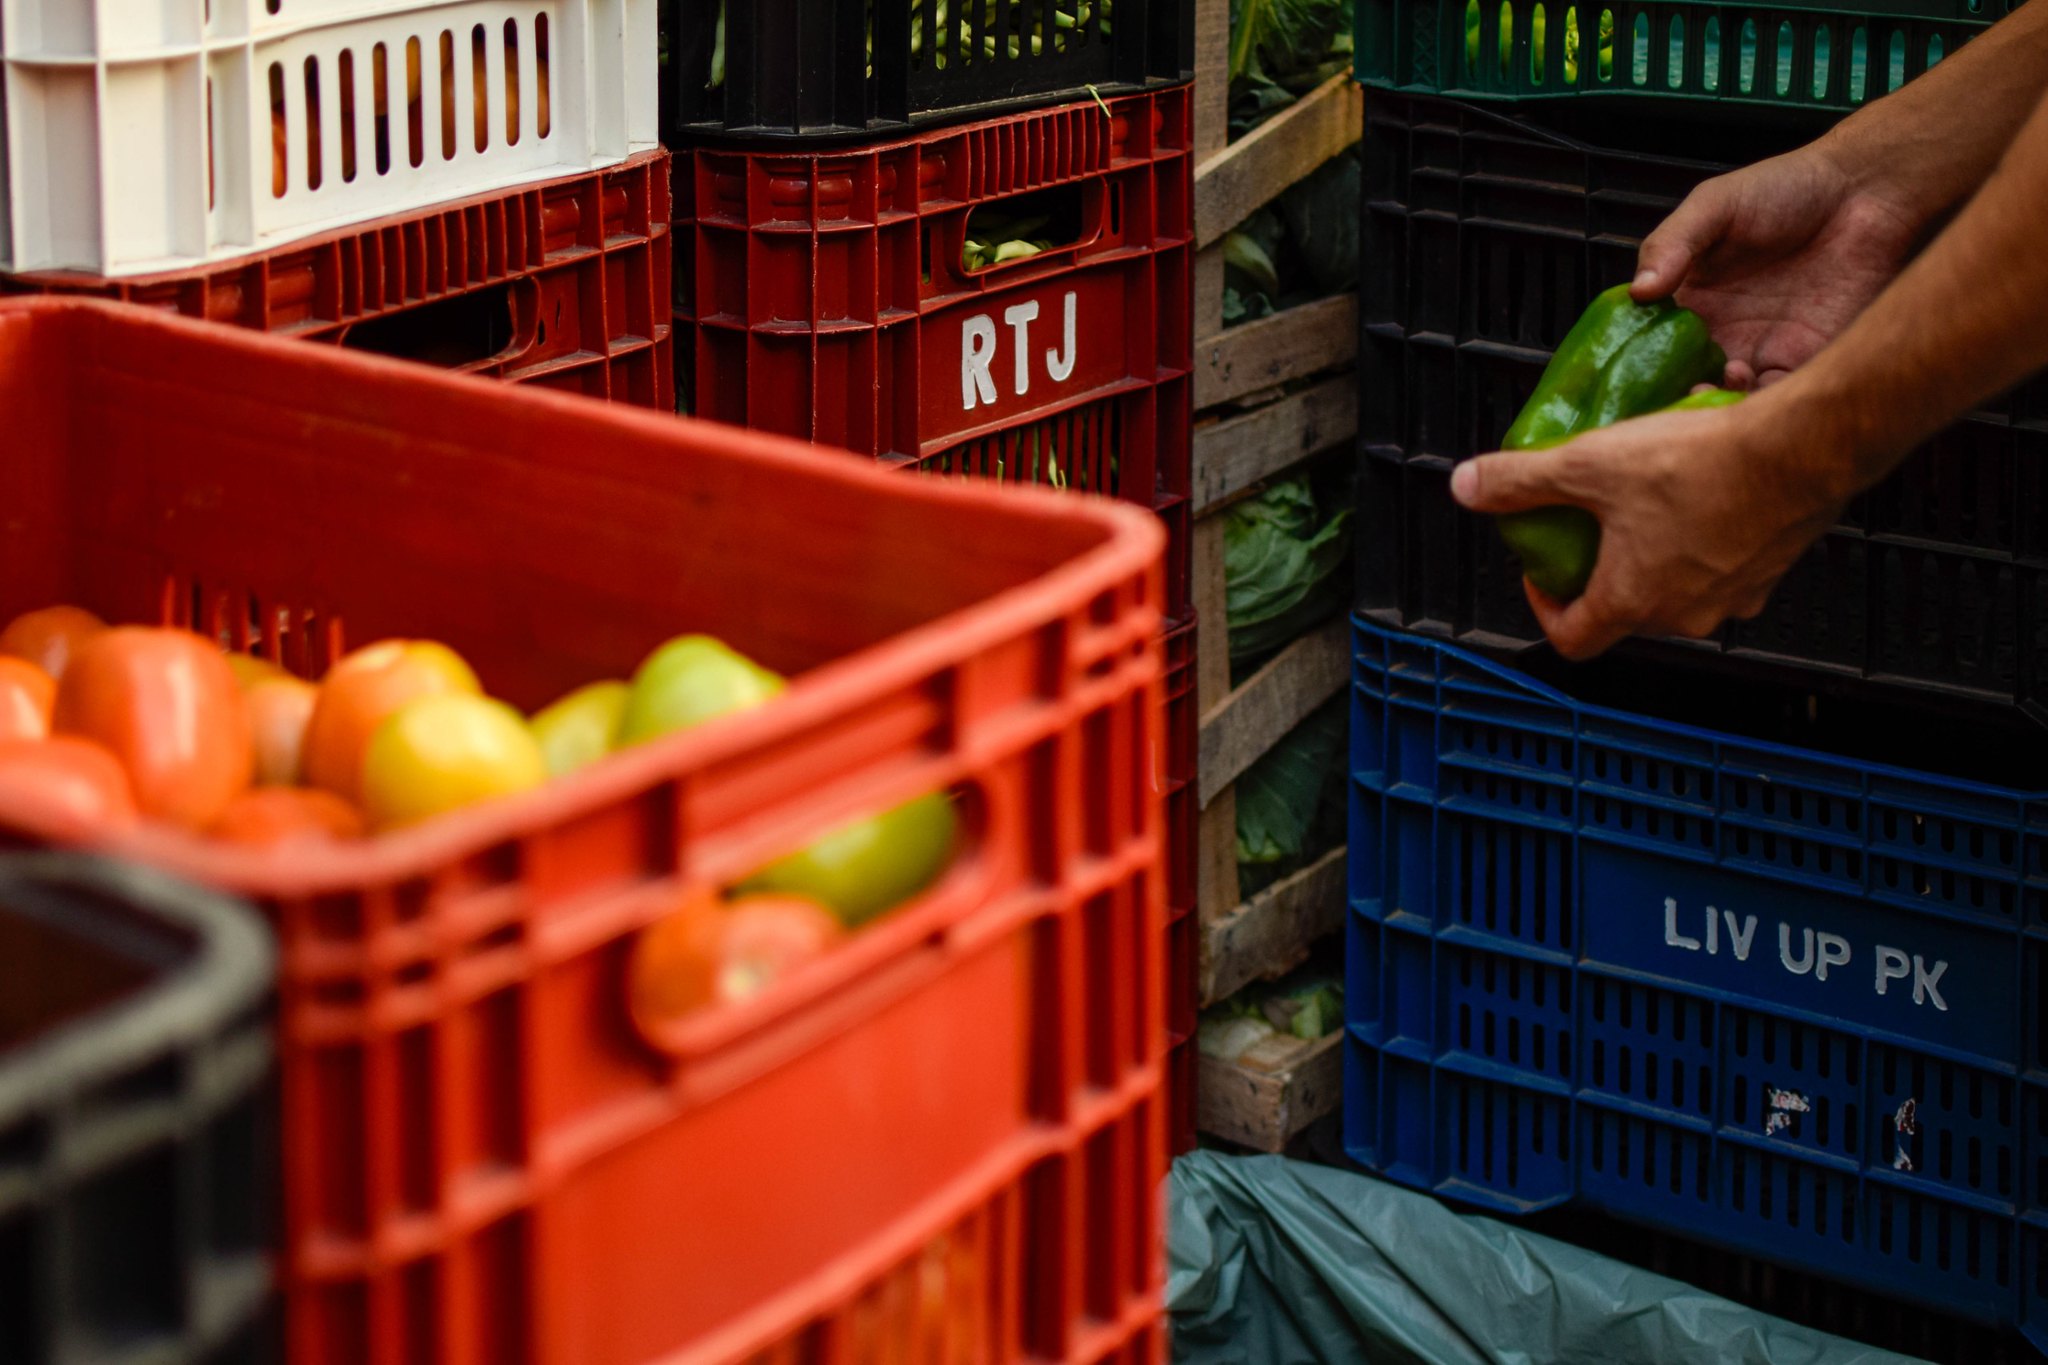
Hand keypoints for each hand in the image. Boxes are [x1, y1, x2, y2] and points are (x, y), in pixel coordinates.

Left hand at [1450, 396, 1846, 659]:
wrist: (1803, 448)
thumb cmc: (1700, 465)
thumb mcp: (1589, 465)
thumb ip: (1522, 481)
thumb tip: (1469, 484)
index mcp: (1633, 602)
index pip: (1573, 638)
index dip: (1544, 609)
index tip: (1541, 574)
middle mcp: (1685, 613)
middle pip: (1624, 611)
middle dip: (1599, 572)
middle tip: (1589, 527)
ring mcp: (1734, 596)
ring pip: (1677, 587)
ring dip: (1653, 552)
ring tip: (1643, 500)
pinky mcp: (1771, 568)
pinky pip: (1723, 564)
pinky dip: (1702, 537)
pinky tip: (1699, 488)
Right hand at [1633, 145, 1924, 389]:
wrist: (1866, 191)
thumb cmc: (1788, 186)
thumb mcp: (1714, 205)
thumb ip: (1671, 243)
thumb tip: (1638, 291)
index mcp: (1689, 301)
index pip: (1648, 345)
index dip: (1634, 366)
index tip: (1626, 375)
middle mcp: (1720, 332)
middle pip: (1682, 383)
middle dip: (1672, 397)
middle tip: (1676, 387)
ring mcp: (1761, 349)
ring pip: (1725, 399)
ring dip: (1715, 401)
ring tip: (1721, 377)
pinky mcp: (1804, 360)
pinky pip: (1775, 398)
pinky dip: (1757, 402)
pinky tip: (1749, 381)